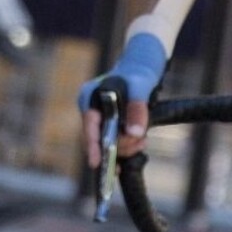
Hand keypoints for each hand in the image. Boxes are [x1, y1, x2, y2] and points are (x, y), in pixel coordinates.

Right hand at [76, 33, 166, 167]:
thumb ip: (137, 109)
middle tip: (139, 141)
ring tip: (142, 140)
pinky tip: (139, 142)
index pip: (89, 124)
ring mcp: (100, 120)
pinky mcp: (110, 126)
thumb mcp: (139, 88)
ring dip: (127, 146)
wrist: (143, 69)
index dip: (92, 144)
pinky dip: (128, 145)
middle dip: (119, 145)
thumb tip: (135, 133)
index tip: (96, 161)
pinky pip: (116, 143)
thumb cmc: (137, 74)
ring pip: (109, 144)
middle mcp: (91, 111)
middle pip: (99, 138)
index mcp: (89, 98)